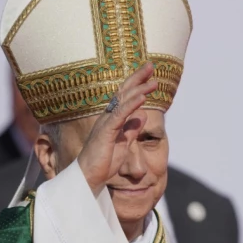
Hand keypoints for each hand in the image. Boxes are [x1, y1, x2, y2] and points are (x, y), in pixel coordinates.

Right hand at [77, 62, 157, 193]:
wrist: (89, 177)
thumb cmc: (103, 162)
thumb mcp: (123, 144)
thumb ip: (132, 129)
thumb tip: (143, 114)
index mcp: (112, 120)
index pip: (125, 97)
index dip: (137, 84)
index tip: (150, 75)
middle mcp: (107, 117)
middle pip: (123, 92)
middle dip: (138, 78)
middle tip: (151, 65)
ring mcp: (105, 123)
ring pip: (123, 101)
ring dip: (139, 89)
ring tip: (153, 81)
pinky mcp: (105, 132)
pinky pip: (120, 115)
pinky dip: (131, 105)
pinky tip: (142, 97)